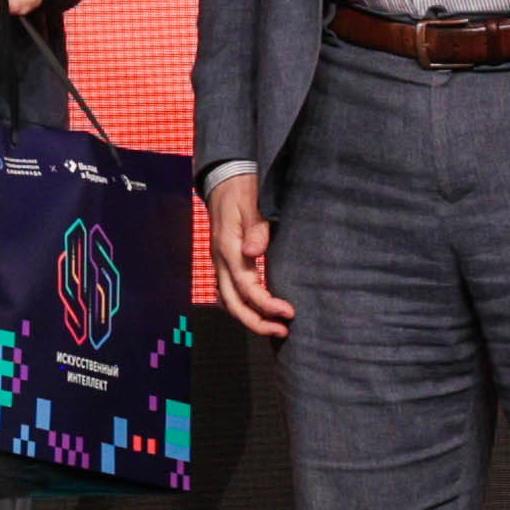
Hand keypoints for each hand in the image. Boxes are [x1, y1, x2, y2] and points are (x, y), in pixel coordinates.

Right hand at [206, 166, 293, 339]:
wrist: (224, 178)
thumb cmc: (242, 188)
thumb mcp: (251, 200)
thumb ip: (256, 226)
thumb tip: (254, 252)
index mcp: (228, 248)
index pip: (246, 287)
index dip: (266, 304)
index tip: (289, 312)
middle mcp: (221, 260)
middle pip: (232, 303)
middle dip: (256, 322)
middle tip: (283, 331)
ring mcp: (220, 262)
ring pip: (228, 301)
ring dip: (250, 318)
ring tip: (275, 328)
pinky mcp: (224, 261)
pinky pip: (228, 292)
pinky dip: (242, 307)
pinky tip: (259, 312)